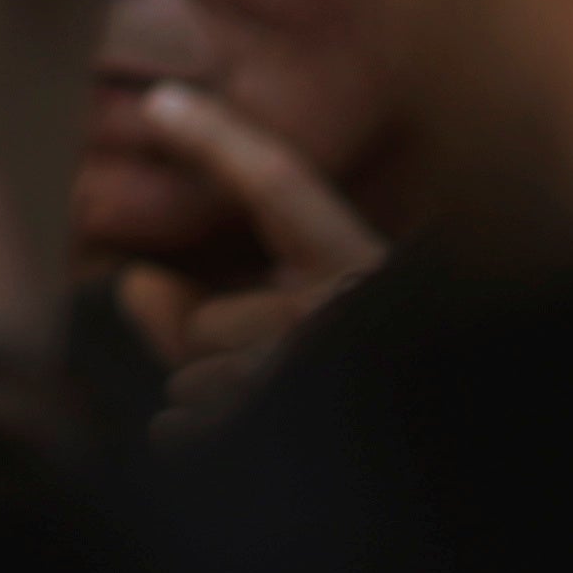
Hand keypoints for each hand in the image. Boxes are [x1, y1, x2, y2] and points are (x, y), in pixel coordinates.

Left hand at [117, 79, 387, 439]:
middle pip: (210, 320)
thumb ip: (207, 306)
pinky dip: (194, 434)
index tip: (160, 102)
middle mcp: (342, 313)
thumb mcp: (299, 330)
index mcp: (359, 268)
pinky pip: (189, 425)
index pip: (278, 183)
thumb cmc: (360, 380)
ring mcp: (316, 372)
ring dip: (218, 397)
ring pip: (198, 378)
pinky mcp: (289, 432)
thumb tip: (134, 285)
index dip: (218, 141)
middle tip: (275, 365)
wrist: (438, 469)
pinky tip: (246, 442)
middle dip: (218, 347)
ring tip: (283, 408)